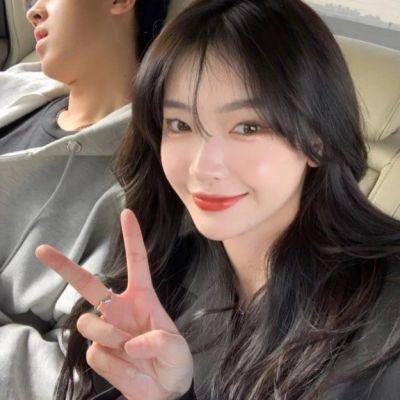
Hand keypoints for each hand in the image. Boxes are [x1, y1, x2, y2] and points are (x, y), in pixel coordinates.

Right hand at [36, 209, 192, 399]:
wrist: (166, 391)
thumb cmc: (174, 361)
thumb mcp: (176, 348)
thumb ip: (158, 341)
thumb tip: (131, 343)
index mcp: (142, 298)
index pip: (137, 262)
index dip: (132, 237)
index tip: (126, 213)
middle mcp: (119, 309)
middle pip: (87, 283)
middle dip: (65, 266)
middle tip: (43, 250)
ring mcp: (106, 331)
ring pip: (88, 322)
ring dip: (109, 336)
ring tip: (130, 350)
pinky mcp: (99, 354)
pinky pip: (94, 353)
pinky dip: (113, 363)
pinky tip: (125, 365)